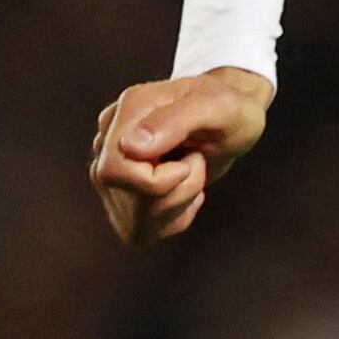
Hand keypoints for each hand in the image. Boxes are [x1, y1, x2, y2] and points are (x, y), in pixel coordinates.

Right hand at [92, 66, 275, 244]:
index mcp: (127, 113)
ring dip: (177, 205)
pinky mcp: (122, 195)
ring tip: (190, 173)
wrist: (231, 119)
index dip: (160, 180)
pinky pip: (140, 230)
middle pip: (127, 200)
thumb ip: (173, 121)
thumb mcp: (217, 107)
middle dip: (176, 193)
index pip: (115, 171)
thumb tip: (130, 147)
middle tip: (196, 163)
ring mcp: (112, 169)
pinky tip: (184, 191)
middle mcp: (108, 141)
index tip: (192, 158)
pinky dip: (173, 218)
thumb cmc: (228, 109)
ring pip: (134, 221)